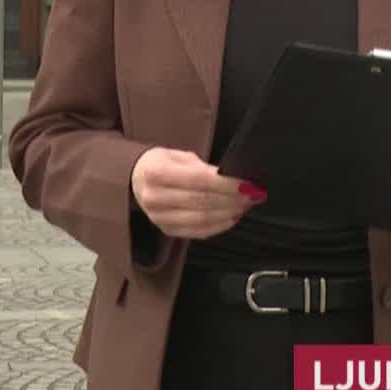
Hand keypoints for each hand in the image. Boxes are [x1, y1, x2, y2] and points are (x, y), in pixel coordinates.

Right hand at [131, 147, 264, 239]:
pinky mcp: (167, 231)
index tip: (248, 184)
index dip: (227, 184)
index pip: (199, 180)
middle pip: (202, 201)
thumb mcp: (180, 157)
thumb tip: (233, 179)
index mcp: (156, 173)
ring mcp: (159, 218)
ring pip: (202, 219)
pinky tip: (233, 216)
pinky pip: (198, 232)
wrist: (136, 180)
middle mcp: (154, 198)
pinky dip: (220, 225)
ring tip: (246, 204)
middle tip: (254, 194)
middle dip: (233, 199)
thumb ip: (205, 168)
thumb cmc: (163, 164)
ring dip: (230, 213)